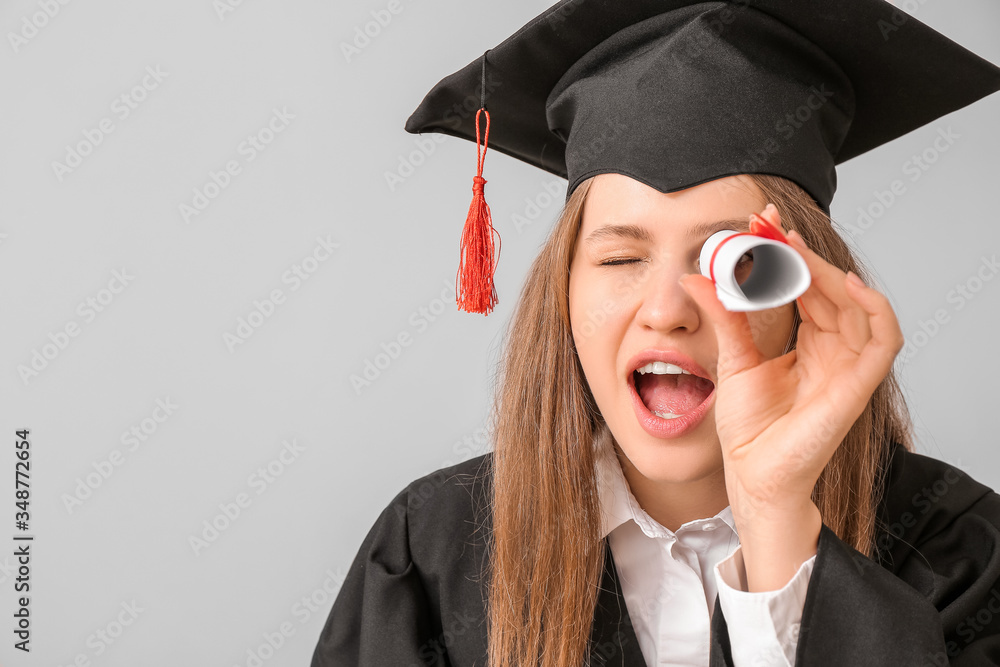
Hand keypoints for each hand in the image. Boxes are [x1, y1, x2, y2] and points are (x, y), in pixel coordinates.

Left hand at [679, 204, 903, 585]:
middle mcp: (835, 350)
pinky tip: (843, 283)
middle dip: (800, 252)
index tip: (760, 222)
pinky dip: (873, 308)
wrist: (751, 474)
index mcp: (811, 343)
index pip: (807, 286)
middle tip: (767, 225)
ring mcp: (849, 366)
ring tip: (789, 249)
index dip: (788, 252)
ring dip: (823, 270)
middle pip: (830, 288)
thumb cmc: (750, 427)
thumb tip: (696, 275)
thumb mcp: (733, 358)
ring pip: (855, 304)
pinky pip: (884, 339)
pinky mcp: (857, 385)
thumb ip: (724, 315)